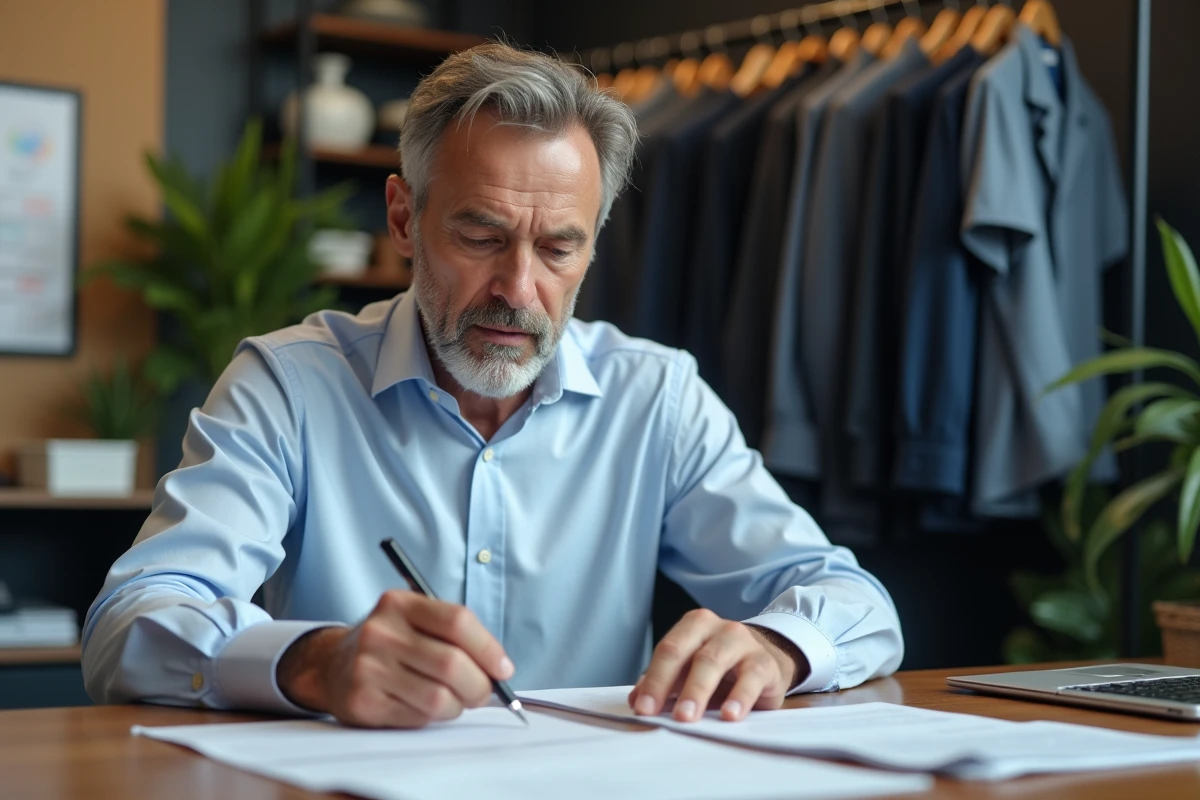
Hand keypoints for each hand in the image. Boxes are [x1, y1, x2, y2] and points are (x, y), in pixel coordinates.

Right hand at [276, 590, 512, 727]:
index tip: (504, 668)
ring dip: (456, 706)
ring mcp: (368, 667)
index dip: (488, 648)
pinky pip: (418, 717)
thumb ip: (455, 635)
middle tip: (483, 693)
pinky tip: (423, 707)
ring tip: (451, 700)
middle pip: (452, 663)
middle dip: (479, 685)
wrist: (331, 665)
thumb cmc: (390, 644)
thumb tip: (500, 669)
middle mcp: (381, 632)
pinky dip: (432, 717)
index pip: (457, 621)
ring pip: (438, 697)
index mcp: (399, 603)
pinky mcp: (363, 701)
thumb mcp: (415, 621)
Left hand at [628, 609, 806, 722]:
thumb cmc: (724, 666)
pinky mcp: (765, 663)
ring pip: (714, 661)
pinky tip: (729, 715)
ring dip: (697, 691)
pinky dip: (739, 698)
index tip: (643, 708)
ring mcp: (742, 642)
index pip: (668, 650)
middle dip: (668, 684)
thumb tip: (637, 700)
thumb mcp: (692, 670)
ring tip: (687, 717)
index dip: (653, 679)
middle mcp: (717, 628)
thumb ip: (664, 683)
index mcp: (694, 626)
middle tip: (656, 710)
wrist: (769, 658)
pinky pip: (751, 678)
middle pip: (686, 653)